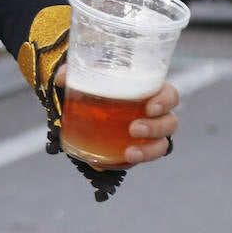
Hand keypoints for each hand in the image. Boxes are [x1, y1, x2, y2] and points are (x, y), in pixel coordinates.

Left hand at [54, 71, 179, 167]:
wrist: (93, 107)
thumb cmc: (100, 85)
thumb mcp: (90, 76)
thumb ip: (76, 72)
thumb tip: (61, 78)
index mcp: (150, 91)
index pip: (169, 95)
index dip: (165, 101)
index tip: (150, 106)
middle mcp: (156, 114)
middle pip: (169, 122)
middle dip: (155, 127)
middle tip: (133, 129)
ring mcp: (151, 134)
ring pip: (162, 144)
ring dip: (149, 150)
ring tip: (130, 152)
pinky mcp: (140, 148)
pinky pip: (146, 157)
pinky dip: (138, 159)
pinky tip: (124, 159)